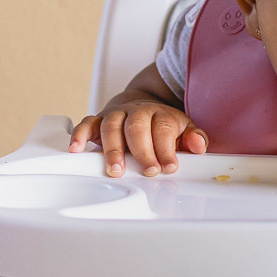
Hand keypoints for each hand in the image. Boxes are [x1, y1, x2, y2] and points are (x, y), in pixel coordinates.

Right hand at [69, 99, 208, 176]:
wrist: (142, 106)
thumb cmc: (162, 125)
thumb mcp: (184, 129)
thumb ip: (194, 138)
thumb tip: (198, 145)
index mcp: (160, 114)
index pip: (164, 128)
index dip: (166, 148)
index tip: (169, 167)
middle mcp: (136, 112)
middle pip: (137, 127)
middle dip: (142, 151)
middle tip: (148, 171)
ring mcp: (116, 115)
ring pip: (112, 127)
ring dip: (113, 149)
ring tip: (116, 170)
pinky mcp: (98, 121)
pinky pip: (87, 124)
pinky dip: (80, 135)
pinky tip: (77, 149)